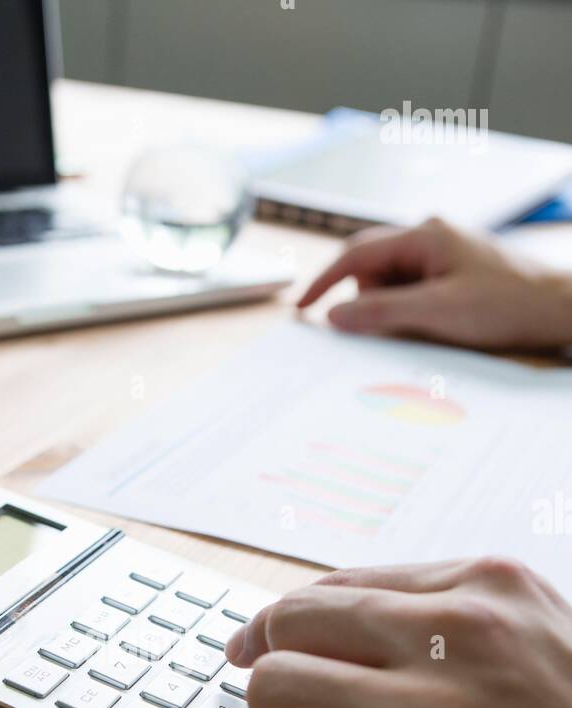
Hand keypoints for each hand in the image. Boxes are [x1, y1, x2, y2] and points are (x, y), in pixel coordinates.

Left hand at [225, 557, 571, 707]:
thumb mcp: (548, 655)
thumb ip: (458, 635)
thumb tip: (337, 643)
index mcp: (492, 592)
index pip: (339, 588)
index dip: (287, 627)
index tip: (260, 648)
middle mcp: (458, 637)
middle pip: (290, 627)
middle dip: (279, 678)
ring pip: (273, 691)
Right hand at [297, 217, 571, 351]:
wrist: (556, 309)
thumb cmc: (508, 304)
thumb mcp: (438, 312)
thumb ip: (382, 312)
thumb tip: (334, 315)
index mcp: (424, 236)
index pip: (356, 254)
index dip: (324, 281)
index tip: (301, 307)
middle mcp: (430, 237)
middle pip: (371, 267)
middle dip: (365, 300)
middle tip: (377, 331)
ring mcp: (441, 255)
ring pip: (391, 283)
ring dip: (391, 309)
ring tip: (424, 328)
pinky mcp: (451, 274)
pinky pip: (411, 291)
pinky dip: (408, 312)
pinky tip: (432, 326)